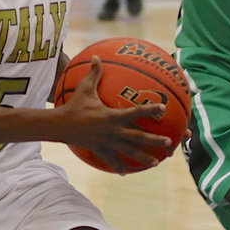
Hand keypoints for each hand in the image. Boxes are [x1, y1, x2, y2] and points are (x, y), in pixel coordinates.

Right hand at [59, 57, 170, 172]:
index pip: (136, 112)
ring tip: (157, 162)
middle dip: (154, 140)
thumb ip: (94, 73)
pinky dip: (119, 166)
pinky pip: (112, 160)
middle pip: (138, 137)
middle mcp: (114, 131)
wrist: (60, 126)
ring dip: (144, 158)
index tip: (163, 108)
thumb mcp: (85, 88)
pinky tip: (125, 173)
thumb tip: (96, 56)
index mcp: (113, 116)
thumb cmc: (74, 105)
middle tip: (169, 142)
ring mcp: (108, 143)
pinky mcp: (101, 151)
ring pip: (130, 152)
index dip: (150, 110)